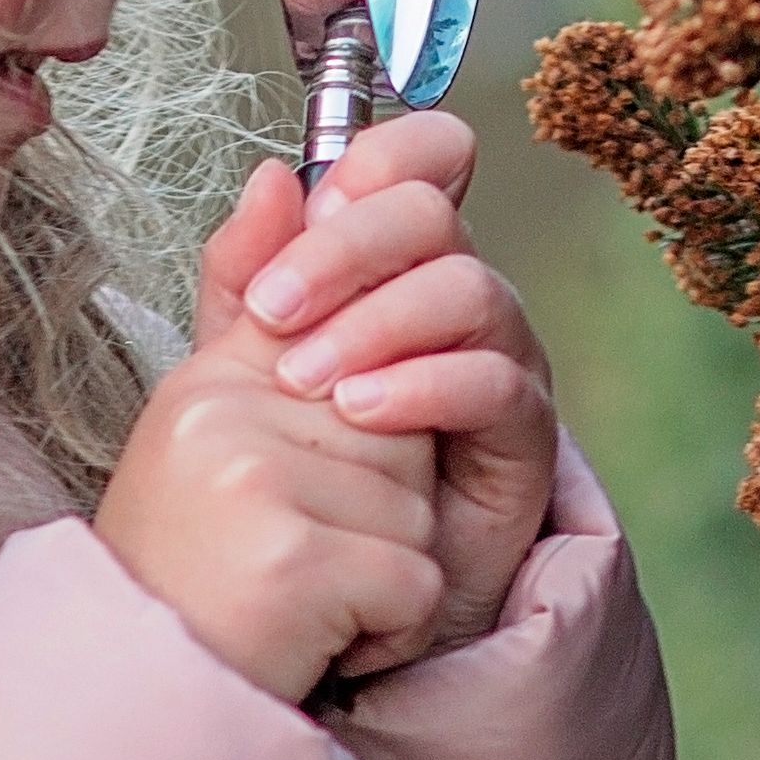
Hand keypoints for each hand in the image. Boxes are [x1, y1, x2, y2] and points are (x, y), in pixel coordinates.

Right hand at [96, 235, 447, 703]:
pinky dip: (387, 631)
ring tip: (300, 603)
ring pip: (419, 509)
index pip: (330, 293)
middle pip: (403, 422)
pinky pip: (417, 582)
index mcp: (210, 382)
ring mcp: (254, 482)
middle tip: (300, 554)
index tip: (408, 256)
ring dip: (384, 575)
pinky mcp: (294, 560)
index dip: (385, 279)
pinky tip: (315, 643)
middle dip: (383, 503)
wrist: (136, 707)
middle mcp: (221, 415)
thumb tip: (280, 176)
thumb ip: (253, 309)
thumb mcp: (209, 435)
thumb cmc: (186, 580)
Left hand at [222, 115, 559, 677]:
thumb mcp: (239, 370)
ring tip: (307, 382)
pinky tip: (364, 411)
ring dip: (379, 323)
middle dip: (347, 250)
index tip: (311, 205)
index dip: (382, 158)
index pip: (416, 163)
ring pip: (470, 289)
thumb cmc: (287, 480)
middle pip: (434, 215)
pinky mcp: (520, 438)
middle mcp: (452, 298)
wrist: (319, 601)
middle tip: (274, 313)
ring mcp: (495, 361)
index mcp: (388, 264)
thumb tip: (268, 178)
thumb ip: (245, 279)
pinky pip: (495, 382)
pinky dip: (425, 384)